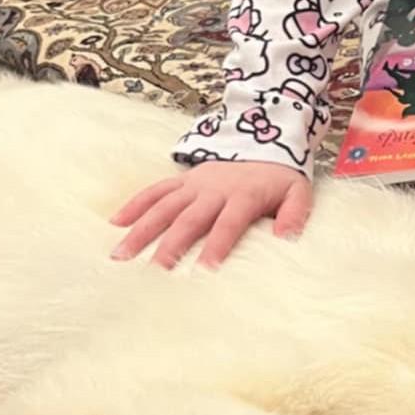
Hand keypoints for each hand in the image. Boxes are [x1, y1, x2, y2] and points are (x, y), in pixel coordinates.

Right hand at [110, 160, 311, 269]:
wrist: (264, 142)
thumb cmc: (280, 177)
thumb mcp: (298, 192)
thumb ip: (294, 215)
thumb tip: (286, 239)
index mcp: (243, 195)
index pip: (229, 223)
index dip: (217, 245)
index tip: (205, 270)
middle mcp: (213, 189)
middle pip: (189, 219)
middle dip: (170, 245)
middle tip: (154, 272)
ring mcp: (194, 184)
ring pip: (163, 207)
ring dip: (142, 230)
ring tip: (121, 255)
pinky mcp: (182, 180)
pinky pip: (155, 191)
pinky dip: (135, 205)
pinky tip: (116, 225)